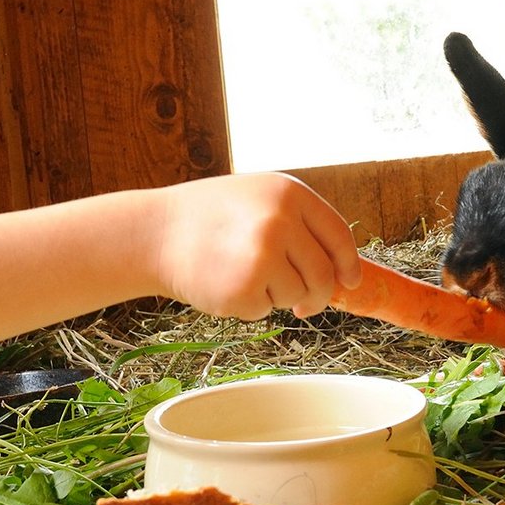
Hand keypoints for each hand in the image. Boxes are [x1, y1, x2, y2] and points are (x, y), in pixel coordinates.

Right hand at [149, 173, 361, 320]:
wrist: (154, 234)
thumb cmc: (209, 218)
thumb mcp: (258, 199)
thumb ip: (299, 223)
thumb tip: (342, 269)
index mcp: (289, 194)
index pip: (338, 236)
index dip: (347, 264)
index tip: (349, 281)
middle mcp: (280, 221)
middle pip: (323, 275)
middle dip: (317, 295)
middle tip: (303, 304)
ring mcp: (263, 256)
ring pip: (297, 295)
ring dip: (277, 296)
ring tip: (242, 274)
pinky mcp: (244, 289)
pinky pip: (265, 310)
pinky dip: (250, 306)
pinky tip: (224, 283)